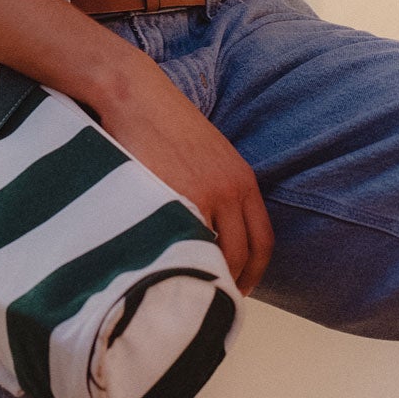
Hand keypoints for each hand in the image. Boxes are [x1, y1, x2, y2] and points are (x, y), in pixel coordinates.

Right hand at [98, 58, 271, 295]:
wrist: (135, 95)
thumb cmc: (163, 122)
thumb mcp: (206, 153)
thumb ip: (217, 188)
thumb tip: (213, 231)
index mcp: (242, 178)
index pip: (263, 239)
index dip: (255, 271)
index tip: (240, 288)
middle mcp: (232, 188)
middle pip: (246, 253)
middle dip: (235, 283)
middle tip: (216, 302)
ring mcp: (206, 193)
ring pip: (218, 254)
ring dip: (208, 277)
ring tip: (191, 291)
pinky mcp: (178, 195)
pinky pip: (187, 241)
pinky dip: (182, 261)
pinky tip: (169, 270)